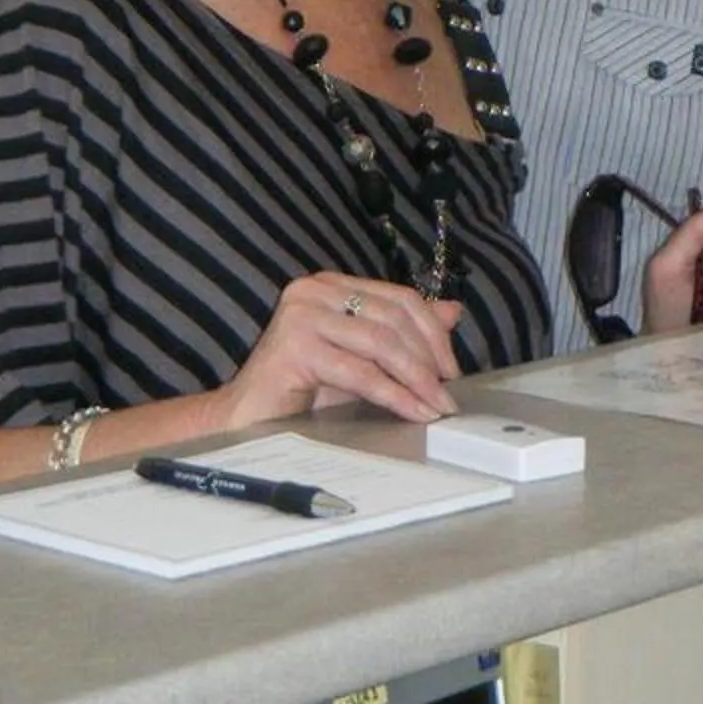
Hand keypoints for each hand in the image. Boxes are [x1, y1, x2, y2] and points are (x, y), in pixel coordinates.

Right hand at [216, 274, 464, 425]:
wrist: (248, 418)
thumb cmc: (304, 389)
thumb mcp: (363, 357)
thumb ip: (401, 334)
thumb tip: (454, 312)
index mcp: (333, 285)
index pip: (399, 298)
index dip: (433, 332)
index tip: (451, 368)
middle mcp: (315, 290)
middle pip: (393, 318)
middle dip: (428, 359)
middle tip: (446, 392)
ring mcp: (302, 315)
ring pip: (381, 344)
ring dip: (416, 379)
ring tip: (435, 405)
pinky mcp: (294, 346)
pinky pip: (360, 371)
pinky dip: (394, 394)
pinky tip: (412, 410)